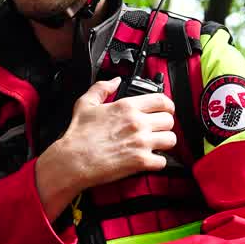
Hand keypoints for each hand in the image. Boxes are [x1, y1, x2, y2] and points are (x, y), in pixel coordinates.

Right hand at [35, 77, 176, 215]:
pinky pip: (163, 161)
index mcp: (127, 106)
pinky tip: (149, 160)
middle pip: (170, 120)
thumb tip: (115, 81)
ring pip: (171, 139)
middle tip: (157, 129)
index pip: (162, 100)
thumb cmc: (78, 136)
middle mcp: (137, 123)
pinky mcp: (141, 161)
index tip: (164, 110)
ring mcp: (141, 142)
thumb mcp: (85, 104)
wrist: (73, 161)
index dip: (167, 105)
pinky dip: (158, 162)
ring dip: (165, 142)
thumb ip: (102, 88)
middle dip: (165, 125)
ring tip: (155, 144)